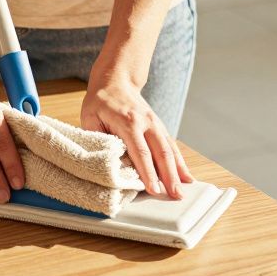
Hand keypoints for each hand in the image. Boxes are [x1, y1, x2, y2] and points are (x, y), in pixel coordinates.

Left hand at [81, 69, 192, 198]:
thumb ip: (98, 139)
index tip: (154, 189)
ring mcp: (155, 123)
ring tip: (184, 190)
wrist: (115, 80)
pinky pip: (171, 145)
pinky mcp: (159, 125)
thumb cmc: (100, 101)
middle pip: (161, 152)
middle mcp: (146, 122)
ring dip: (178, 171)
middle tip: (175, 195)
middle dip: (169, 176)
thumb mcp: (90, 118)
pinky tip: (186, 175)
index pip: (140, 152)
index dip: (148, 172)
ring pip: (170, 149)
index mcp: (128, 122)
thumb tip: (107, 162)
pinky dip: (179, 161)